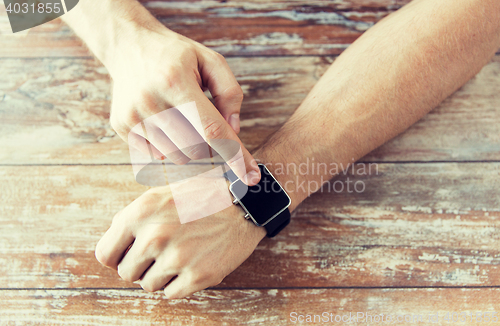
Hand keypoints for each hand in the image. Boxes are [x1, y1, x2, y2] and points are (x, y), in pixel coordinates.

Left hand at [95, 185, 265, 298]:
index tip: (127, 255)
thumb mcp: (161, 194)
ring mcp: (177, 258)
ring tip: (178, 256)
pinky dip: (177, 284)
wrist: (244, 204)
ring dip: (159, 275)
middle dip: (139, 266)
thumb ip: (132, 219)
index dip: (115, 257)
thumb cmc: (200, 197)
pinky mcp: (198, 276)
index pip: (105, 254)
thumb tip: (113, 246)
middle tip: (159, 254)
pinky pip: (170, 294)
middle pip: (126, 273)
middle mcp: (155, 236)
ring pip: (148, 285)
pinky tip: (190, 264)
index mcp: (140, 213)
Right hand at [107, 27, 259, 183]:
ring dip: (190, 147)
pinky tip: (166, 123)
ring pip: (178, 157)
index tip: (251, 177)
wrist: (128, 44)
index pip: (212, 130)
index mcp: (176, 82)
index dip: (235, 156)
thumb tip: (234, 131)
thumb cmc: (176, 55)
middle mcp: (150, 101)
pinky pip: (157, 156)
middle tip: (208, 126)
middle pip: (196, 149)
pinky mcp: (122, 127)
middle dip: (211, 146)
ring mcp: (133, 117)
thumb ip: (229, 93)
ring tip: (184, 119)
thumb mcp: (210, 60)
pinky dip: (170, 146)